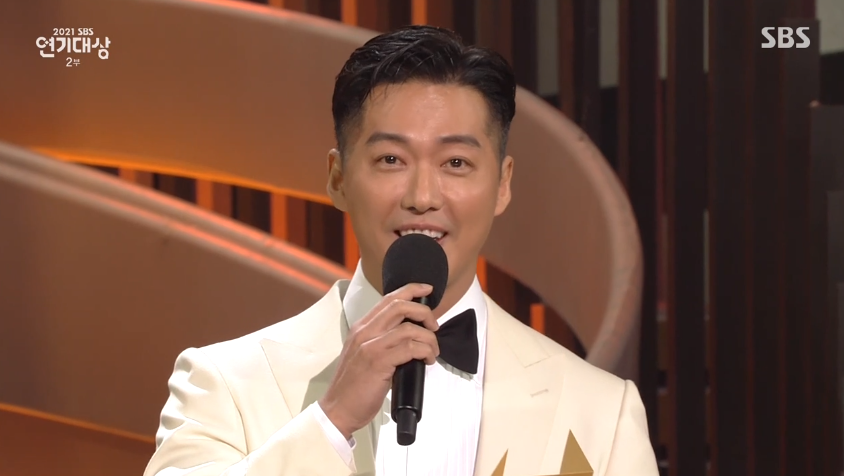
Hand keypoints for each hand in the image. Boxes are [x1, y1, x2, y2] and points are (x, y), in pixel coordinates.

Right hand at [318, 283, 439, 439]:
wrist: (338, 409)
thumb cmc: (354, 387)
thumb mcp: (365, 356)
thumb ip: (383, 342)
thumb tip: (413, 339)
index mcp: (361, 328)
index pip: (388, 300)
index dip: (411, 290)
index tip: (427, 290)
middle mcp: (364, 332)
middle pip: (399, 305)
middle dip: (424, 312)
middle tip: (434, 326)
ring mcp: (369, 346)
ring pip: (408, 328)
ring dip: (428, 338)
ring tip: (432, 352)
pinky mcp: (378, 362)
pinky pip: (409, 348)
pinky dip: (424, 351)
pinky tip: (427, 360)